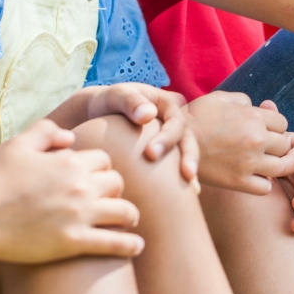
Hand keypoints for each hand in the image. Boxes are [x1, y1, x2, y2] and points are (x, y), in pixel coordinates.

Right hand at [0, 119, 143, 262]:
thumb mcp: (18, 145)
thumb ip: (46, 131)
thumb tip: (71, 138)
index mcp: (68, 160)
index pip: (104, 161)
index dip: (101, 170)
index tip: (96, 181)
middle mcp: (79, 185)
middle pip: (118, 183)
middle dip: (115, 191)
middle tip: (109, 201)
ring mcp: (79, 214)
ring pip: (125, 212)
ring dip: (129, 217)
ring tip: (127, 222)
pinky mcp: (74, 241)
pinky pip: (115, 243)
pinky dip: (129, 245)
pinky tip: (136, 248)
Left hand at [84, 83, 198, 184]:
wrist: (100, 113)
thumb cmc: (108, 103)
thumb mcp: (116, 96)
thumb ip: (130, 101)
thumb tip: (148, 115)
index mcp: (167, 103)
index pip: (176, 120)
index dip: (168, 137)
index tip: (151, 154)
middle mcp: (175, 120)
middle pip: (188, 138)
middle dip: (188, 156)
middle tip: (185, 174)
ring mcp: (173, 137)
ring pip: (187, 153)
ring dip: (190, 169)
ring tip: (193, 190)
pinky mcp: (167, 153)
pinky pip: (178, 166)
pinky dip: (181, 179)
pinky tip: (183, 197)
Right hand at [188, 91, 293, 193]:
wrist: (173, 143)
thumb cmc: (195, 118)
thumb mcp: (217, 99)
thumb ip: (241, 100)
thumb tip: (255, 106)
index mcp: (253, 117)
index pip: (282, 124)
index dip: (273, 127)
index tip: (261, 131)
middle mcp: (256, 139)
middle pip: (284, 146)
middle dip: (274, 146)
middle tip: (257, 147)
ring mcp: (249, 162)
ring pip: (281, 167)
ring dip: (271, 165)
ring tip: (256, 162)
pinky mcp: (239, 182)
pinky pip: (265, 187)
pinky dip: (261, 183)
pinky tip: (248, 176)